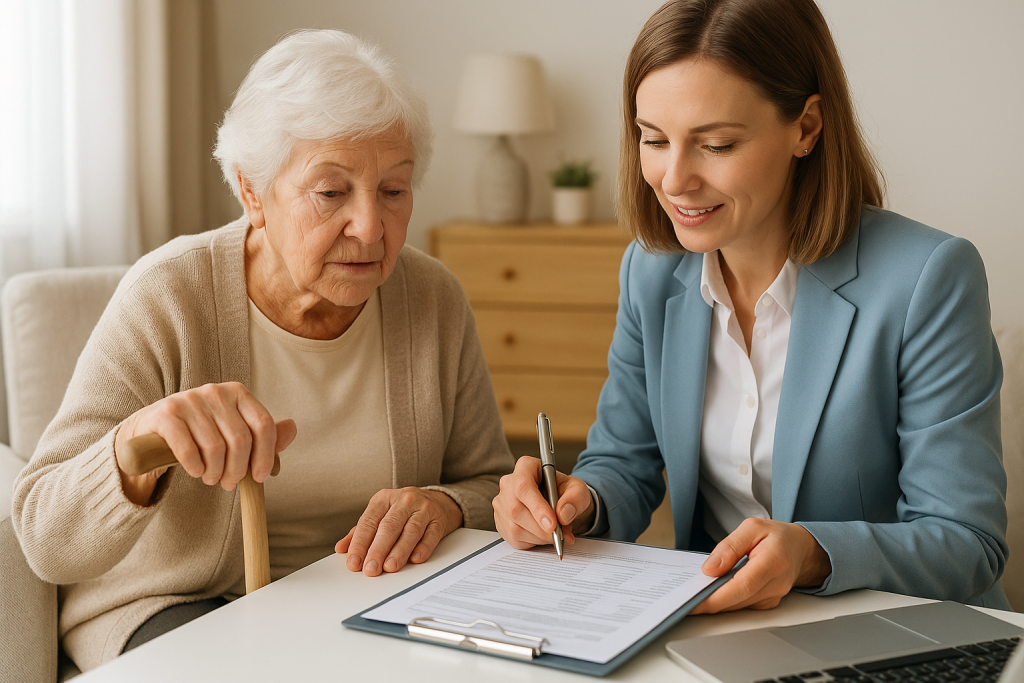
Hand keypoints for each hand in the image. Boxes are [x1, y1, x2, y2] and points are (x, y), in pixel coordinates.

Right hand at [115, 382, 296, 505]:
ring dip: (215, 472)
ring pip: (215, 448)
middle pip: (240, 440)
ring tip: (211, 478)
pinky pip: (189, 450)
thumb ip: (263, 434)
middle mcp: (215, 391)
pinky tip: (195, 472)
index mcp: (238, 393)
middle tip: (229, 484)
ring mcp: (190, 400)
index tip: (260, 478)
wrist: (151, 431)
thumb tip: (293, 428)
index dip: (266, 455)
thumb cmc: (201, 433)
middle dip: (237, 470)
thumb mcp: (233, 430)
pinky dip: (195, 468)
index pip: (264, 424)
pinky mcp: (167, 414)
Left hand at [335, 488, 463, 575]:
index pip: (368, 522)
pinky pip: (431, 534)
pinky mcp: (439, 519)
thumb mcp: (380, 515)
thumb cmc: (404, 511)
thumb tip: (341, 548)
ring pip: (410, 530)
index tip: (353, 562)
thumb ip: (360, 532)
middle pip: (388, 527)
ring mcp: (423, 509)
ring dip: (399, 551)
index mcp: (384, 499)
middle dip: (378, 550)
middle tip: (370, 569)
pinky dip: (423, 547)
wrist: (438, 501)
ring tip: (390, 567)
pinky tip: (415, 559)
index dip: (359, 544)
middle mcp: (404, 500)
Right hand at [492, 456, 593, 549]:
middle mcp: (509, 484)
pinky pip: (514, 539)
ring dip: (540, 537)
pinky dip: (534, 542)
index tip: (552, 524)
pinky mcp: (502, 522)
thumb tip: (563, 514)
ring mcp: (502, 504)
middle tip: (561, 535)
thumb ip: (575, 499)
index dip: (536, 506)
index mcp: (526, 467)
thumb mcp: (579, 490)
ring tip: (558, 535)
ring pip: (515, 527)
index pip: (523, 486)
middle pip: (516, 509)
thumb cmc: (567, 493)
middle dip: (541, 528)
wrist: (561, 505)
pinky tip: (546, 536)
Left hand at [689, 518, 831, 613]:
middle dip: (708, 602)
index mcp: (773, 562)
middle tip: (683, 599)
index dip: (716, 597)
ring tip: (692, 593)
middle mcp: (775, 585)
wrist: (801, 550)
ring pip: (737, 606)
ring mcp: (772, 597)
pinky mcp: (766, 603)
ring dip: (714, 602)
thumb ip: (729, 546)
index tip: (694, 601)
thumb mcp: (751, 528)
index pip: (742, 586)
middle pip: (737, 600)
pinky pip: (741, 605)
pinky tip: (711, 592)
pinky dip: (725, 600)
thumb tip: (710, 569)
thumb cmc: (777, 537)